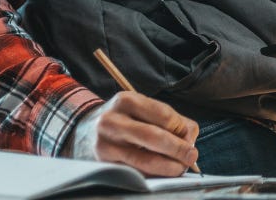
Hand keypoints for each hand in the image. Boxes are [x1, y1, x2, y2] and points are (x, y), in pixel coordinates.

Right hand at [63, 92, 199, 176]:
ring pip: (144, 160)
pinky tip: (161, 173)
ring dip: (169, 167)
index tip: (189, 139)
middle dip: (178, 150)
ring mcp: (104, 144)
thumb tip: (189, 140)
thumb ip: (172, 120)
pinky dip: (153, 175)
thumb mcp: (143, 110)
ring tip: (180, 168)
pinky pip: (135, 173)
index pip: (163, 115)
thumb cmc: (125, 120)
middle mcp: (112, 121)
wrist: (84, 132)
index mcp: (126, 101)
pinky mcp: (103, 165)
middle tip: (191, 157)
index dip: (181, 129)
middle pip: (153, 137)